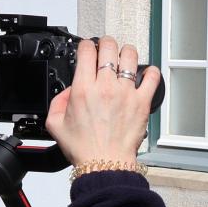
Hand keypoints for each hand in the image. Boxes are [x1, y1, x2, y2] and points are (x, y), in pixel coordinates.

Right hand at [45, 36, 161, 165]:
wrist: (105, 162)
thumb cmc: (84, 148)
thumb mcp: (55, 124)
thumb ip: (58, 102)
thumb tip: (68, 90)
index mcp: (83, 89)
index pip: (87, 50)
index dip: (87, 45)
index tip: (88, 49)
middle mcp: (105, 87)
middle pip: (109, 47)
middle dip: (107, 43)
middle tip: (107, 49)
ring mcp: (126, 93)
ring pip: (130, 56)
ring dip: (127, 52)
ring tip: (125, 57)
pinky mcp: (142, 102)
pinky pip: (152, 78)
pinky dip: (151, 72)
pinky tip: (147, 73)